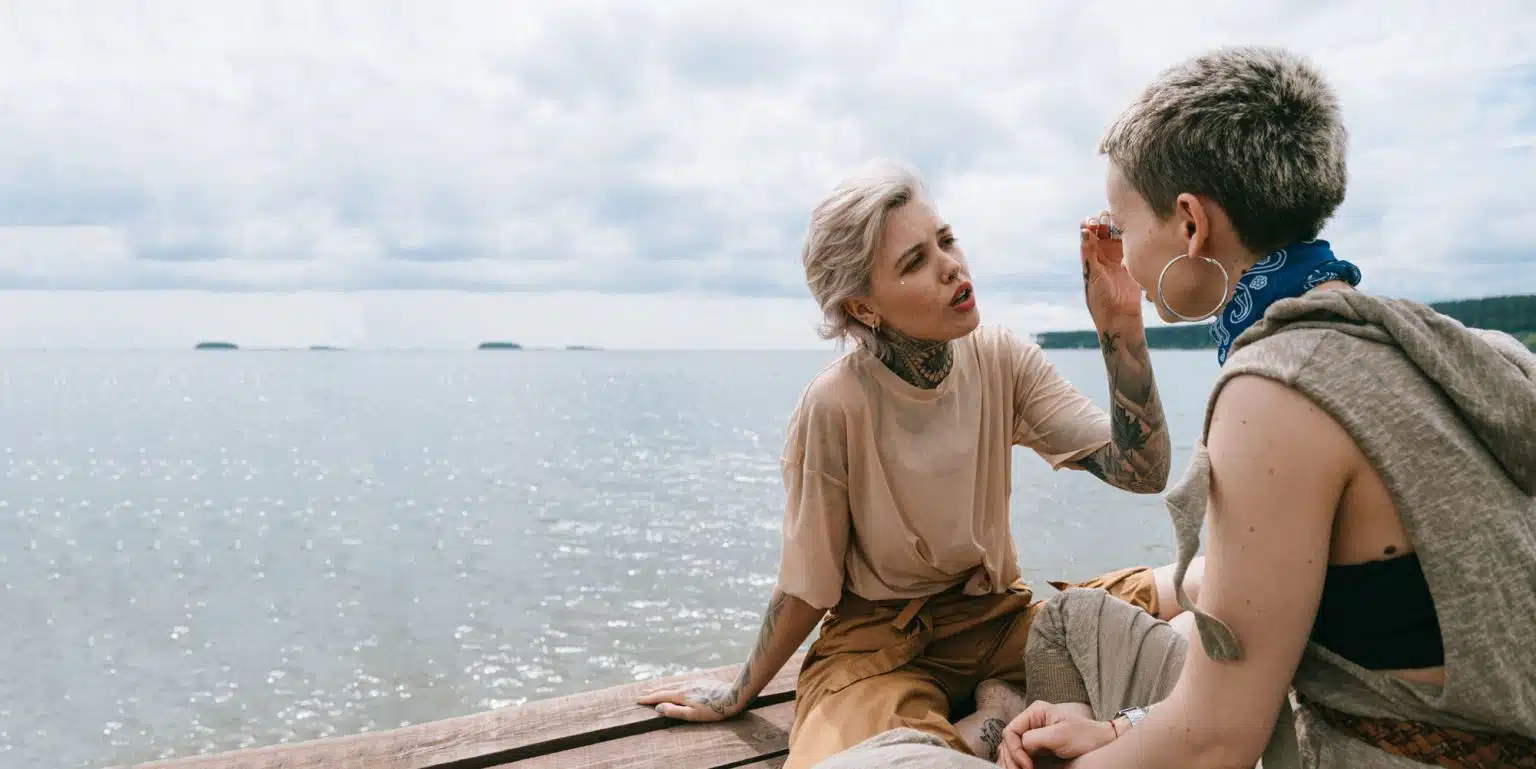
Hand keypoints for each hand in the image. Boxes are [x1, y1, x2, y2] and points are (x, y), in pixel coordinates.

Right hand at [635, 678, 743, 721]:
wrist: (733, 695)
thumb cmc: (714, 709)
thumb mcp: (693, 715)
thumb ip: (675, 711)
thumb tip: (658, 707)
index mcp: (681, 694)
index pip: (661, 696)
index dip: (649, 698)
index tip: (638, 699)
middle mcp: (685, 685)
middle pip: (665, 687)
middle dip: (653, 691)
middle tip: (642, 694)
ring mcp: (693, 681)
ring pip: (673, 683)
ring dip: (662, 686)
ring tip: (655, 689)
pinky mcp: (700, 681)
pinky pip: (681, 681)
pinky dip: (672, 683)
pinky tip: (675, 685)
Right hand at [999, 701, 1116, 767]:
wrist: (1103, 747)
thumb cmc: (1086, 737)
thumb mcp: (1060, 735)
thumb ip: (1034, 738)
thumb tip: (1021, 747)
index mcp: (1035, 713)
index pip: (1010, 731)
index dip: (1014, 750)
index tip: (1027, 766)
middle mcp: (1030, 724)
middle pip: (1007, 743)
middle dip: (1011, 760)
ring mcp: (1032, 738)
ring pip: (1009, 752)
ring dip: (1011, 764)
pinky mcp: (1036, 751)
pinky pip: (1019, 759)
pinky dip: (1016, 766)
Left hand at [1080, 211, 1141, 325]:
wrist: (1120, 317)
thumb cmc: (1100, 300)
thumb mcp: (1092, 275)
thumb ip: (1089, 253)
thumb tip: (1084, 231)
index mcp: (1090, 259)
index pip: (1089, 237)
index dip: (1090, 226)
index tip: (1091, 219)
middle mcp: (1104, 257)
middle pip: (1104, 233)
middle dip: (1105, 222)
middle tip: (1106, 216)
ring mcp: (1119, 259)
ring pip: (1118, 237)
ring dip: (1118, 227)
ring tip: (1119, 218)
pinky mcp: (1132, 263)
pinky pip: (1131, 246)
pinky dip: (1130, 237)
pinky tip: (1132, 229)